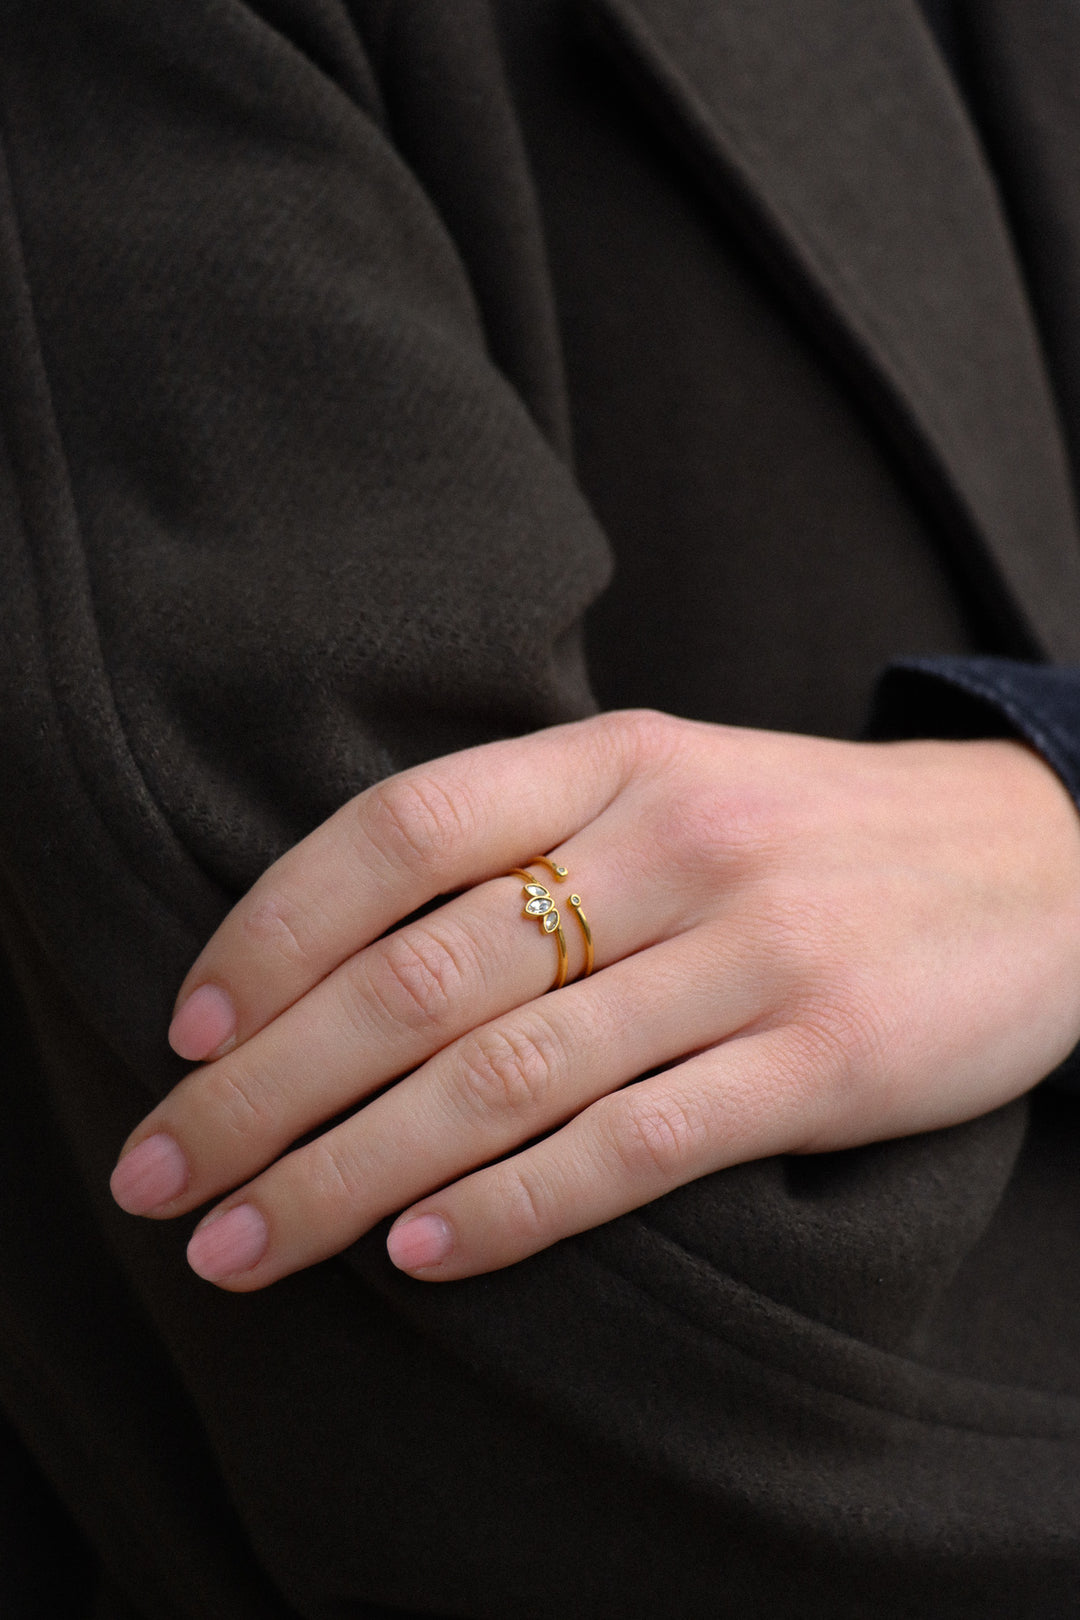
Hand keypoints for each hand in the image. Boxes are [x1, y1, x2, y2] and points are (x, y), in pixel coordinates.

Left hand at [109, 711, 1079, 1287]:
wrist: (1042, 857)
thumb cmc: (819, 836)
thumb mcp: (680, 786)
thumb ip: (536, 841)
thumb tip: (346, 958)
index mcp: (617, 758)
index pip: (398, 830)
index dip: (271, 931)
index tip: (188, 1034)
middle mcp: (671, 842)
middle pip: (420, 972)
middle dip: (264, 1089)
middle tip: (160, 1176)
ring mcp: (752, 951)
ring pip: (506, 1073)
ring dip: (350, 1173)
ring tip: (249, 1245)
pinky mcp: (826, 1059)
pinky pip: (636, 1144)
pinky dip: (515, 1207)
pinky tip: (423, 1254)